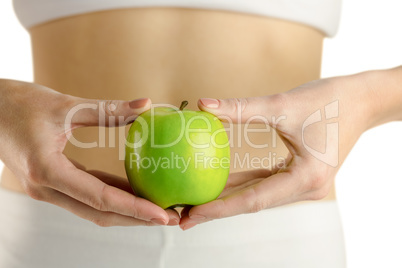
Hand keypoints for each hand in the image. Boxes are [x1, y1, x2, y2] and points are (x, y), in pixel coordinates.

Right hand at [0, 79, 178, 225]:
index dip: (135, 209)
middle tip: (172, 217)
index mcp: (48, 172)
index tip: (163, 214)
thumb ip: (108, 109)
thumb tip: (146, 105)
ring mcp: (49, 188)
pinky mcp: (53, 182)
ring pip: (94, 208)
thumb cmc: (17, 104)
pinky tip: (136, 192)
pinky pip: (87, 194)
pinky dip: (113, 197)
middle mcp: (47, 188)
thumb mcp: (64, 105)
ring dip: (127, 211)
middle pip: (100, 213)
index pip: (100, 198)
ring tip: (160, 208)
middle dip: (138, 219)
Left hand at [180, 74, 376, 229]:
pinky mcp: (299, 175)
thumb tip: (203, 104)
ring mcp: (304, 184)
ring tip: (195, 203)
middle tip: (183, 216)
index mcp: (307, 178)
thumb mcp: (283, 104)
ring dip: (227, 199)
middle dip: (218, 210)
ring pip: (257, 196)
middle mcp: (306, 188)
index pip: (254, 199)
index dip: (220, 207)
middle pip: (253, 204)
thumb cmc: (330, 100)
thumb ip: (241, 108)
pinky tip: (219, 182)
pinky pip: (265, 183)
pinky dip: (243, 184)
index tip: (192, 213)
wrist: (362, 99)